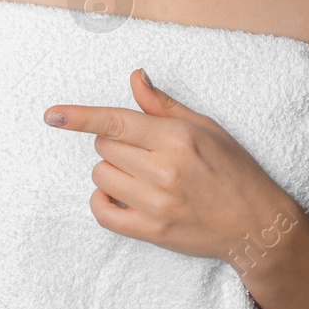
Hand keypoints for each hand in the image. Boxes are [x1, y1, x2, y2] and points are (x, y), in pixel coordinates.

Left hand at [44, 69, 295, 261]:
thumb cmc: (234, 170)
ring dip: (111, 171)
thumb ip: (163, 105)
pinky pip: (103, 213)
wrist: (257, 225)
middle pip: (104, 146)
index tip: (51, 115)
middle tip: (143, 150)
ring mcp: (155, 203)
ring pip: (101, 176)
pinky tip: (119, 195)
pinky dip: (103, 201)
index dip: (78, 116)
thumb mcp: (205, 127)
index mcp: (176, 138)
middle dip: (116, 143)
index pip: (115, 121)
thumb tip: (135, 77)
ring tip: (139, 174)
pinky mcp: (151, 230)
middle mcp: (163, 170)